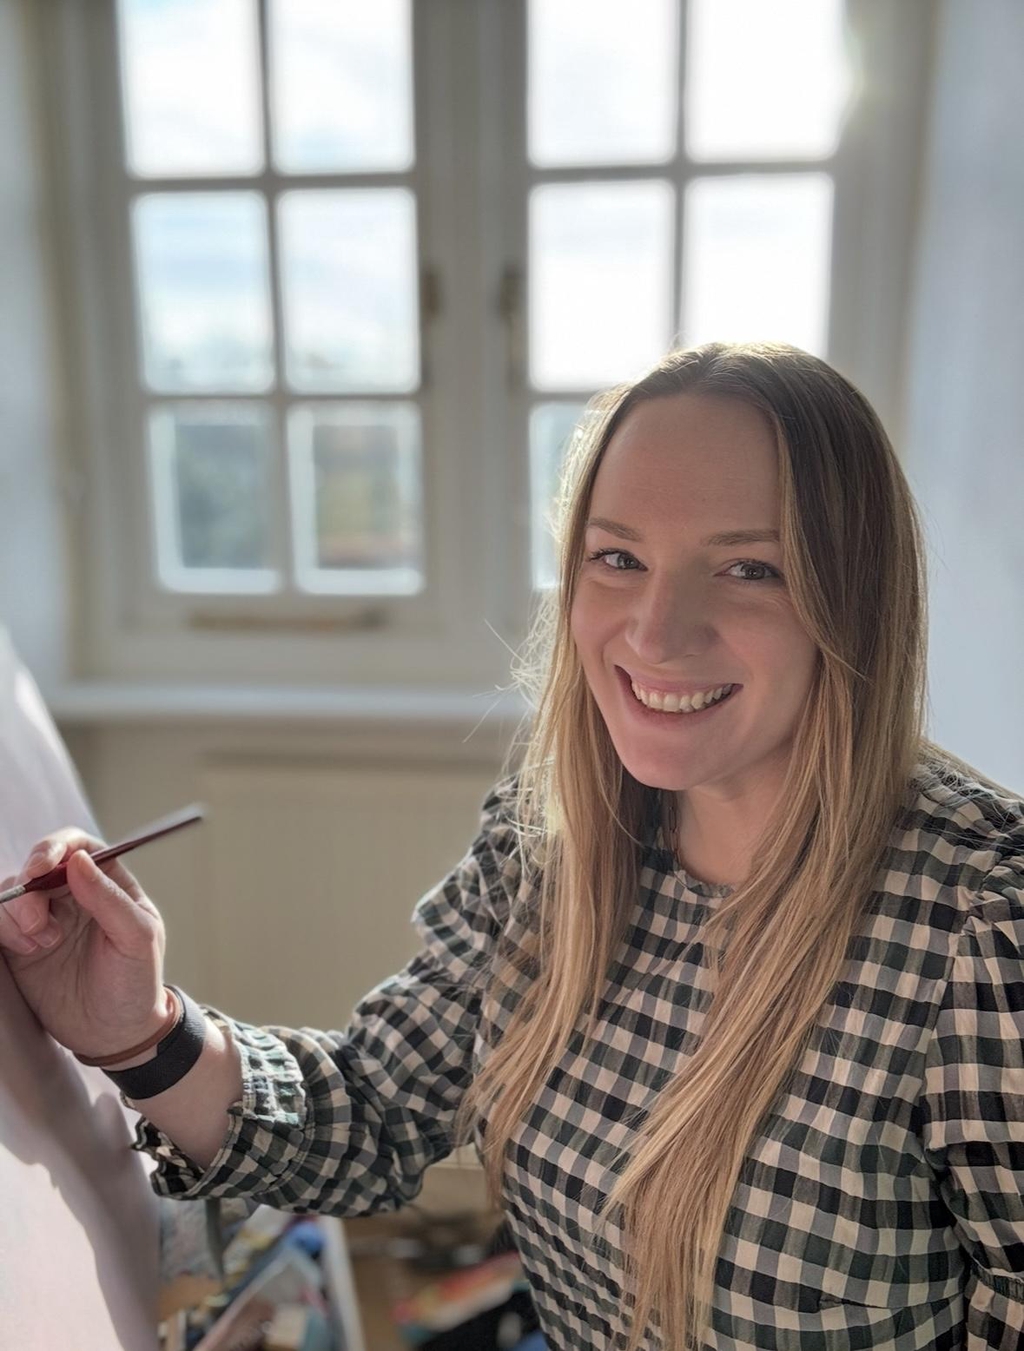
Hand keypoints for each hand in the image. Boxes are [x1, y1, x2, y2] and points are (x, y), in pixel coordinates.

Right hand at [0, 830, 167, 1059]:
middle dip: (29, 885)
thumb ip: (109, 898)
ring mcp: (45, 917)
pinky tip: (28, 950)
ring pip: (12, 891)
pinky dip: (4, 929)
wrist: (114, 1033)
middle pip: (36, 864)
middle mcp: (73, 894)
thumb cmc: (136, 982)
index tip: (41, 866)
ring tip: (41, 943)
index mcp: (107, 882)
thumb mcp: (136, 938)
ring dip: (18, 912)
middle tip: (36, 921)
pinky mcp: (21, 943)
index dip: (55, 847)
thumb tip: (79, 860)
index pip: (77, 846)